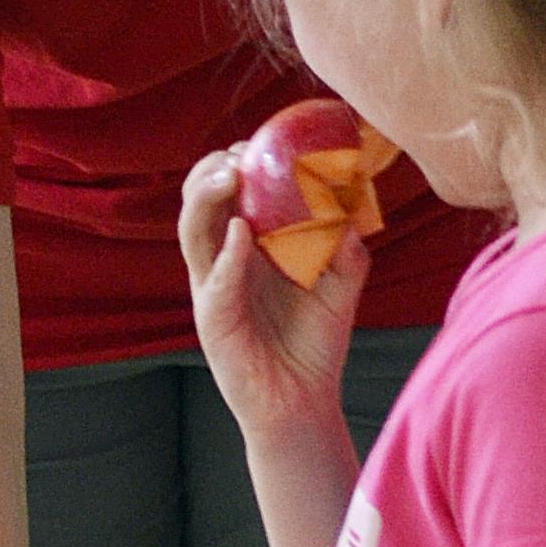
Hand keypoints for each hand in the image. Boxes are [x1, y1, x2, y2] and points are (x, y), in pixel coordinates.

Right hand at [178, 150, 367, 447]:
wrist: (305, 404)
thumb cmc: (315, 344)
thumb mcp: (340, 282)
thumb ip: (345, 243)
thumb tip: (354, 202)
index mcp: (243, 250)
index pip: (227, 194)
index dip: (236, 163)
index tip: (261, 142)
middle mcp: (220, 264)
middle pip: (197, 203)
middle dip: (212, 170)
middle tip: (241, 153)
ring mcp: (211, 290)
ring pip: (191, 233)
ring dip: (206, 199)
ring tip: (230, 175)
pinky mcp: (213, 321)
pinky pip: (213, 281)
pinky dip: (225, 255)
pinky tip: (241, 233)